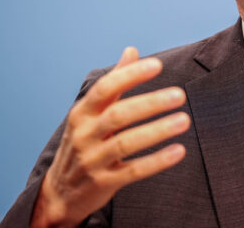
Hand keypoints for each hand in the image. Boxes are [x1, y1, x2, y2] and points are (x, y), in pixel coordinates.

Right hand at [31, 47, 189, 227]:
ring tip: (184, 120)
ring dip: (157, 130)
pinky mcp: (103, 183)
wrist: (60, 193)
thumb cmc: (83, 142)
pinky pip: (133, 171)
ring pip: (125, 142)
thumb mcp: (90, 112)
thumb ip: (114, 81)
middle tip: (180, 95)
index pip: (105, 88)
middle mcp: (84, 134)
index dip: (131, 75)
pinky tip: (179, 151)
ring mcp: (92, 160)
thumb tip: (132, 50)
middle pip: (118, 115)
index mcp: (82, 113)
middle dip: (150, 103)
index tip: (158, 65)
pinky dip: (156, 161)